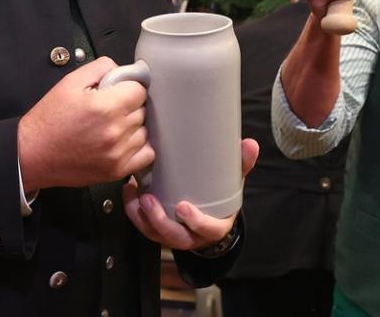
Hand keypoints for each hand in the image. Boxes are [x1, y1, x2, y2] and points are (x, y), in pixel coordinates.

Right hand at [17, 57, 153, 192]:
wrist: (32, 153)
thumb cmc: (49, 120)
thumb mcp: (70, 82)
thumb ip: (101, 68)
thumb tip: (124, 70)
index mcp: (106, 107)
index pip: (140, 90)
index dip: (128, 87)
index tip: (118, 91)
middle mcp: (115, 131)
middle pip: (142, 110)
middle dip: (129, 106)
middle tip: (109, 109)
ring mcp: (117, 154)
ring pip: (145, 131)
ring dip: (133, 127)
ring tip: (112, 127)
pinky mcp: (116, 171)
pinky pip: (147, 155)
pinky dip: (139, 147)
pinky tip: (124, 142)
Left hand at [123, 138, 258, 250]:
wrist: (210, 217)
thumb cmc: (220, 199)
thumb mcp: (233, 183)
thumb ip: (241, 165)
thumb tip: (250, 143)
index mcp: (214, 227)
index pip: (207, 230)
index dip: (196, 222)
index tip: (184, 207)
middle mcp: (192, 236)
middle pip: (174, 236)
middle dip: (159, 219)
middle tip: (148, 199)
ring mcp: (173, 236)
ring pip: (154, 233)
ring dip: (141, 216)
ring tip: (134, 193)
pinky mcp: (158, 231)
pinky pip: (143, 226)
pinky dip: (133, 211)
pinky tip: (129, 190)